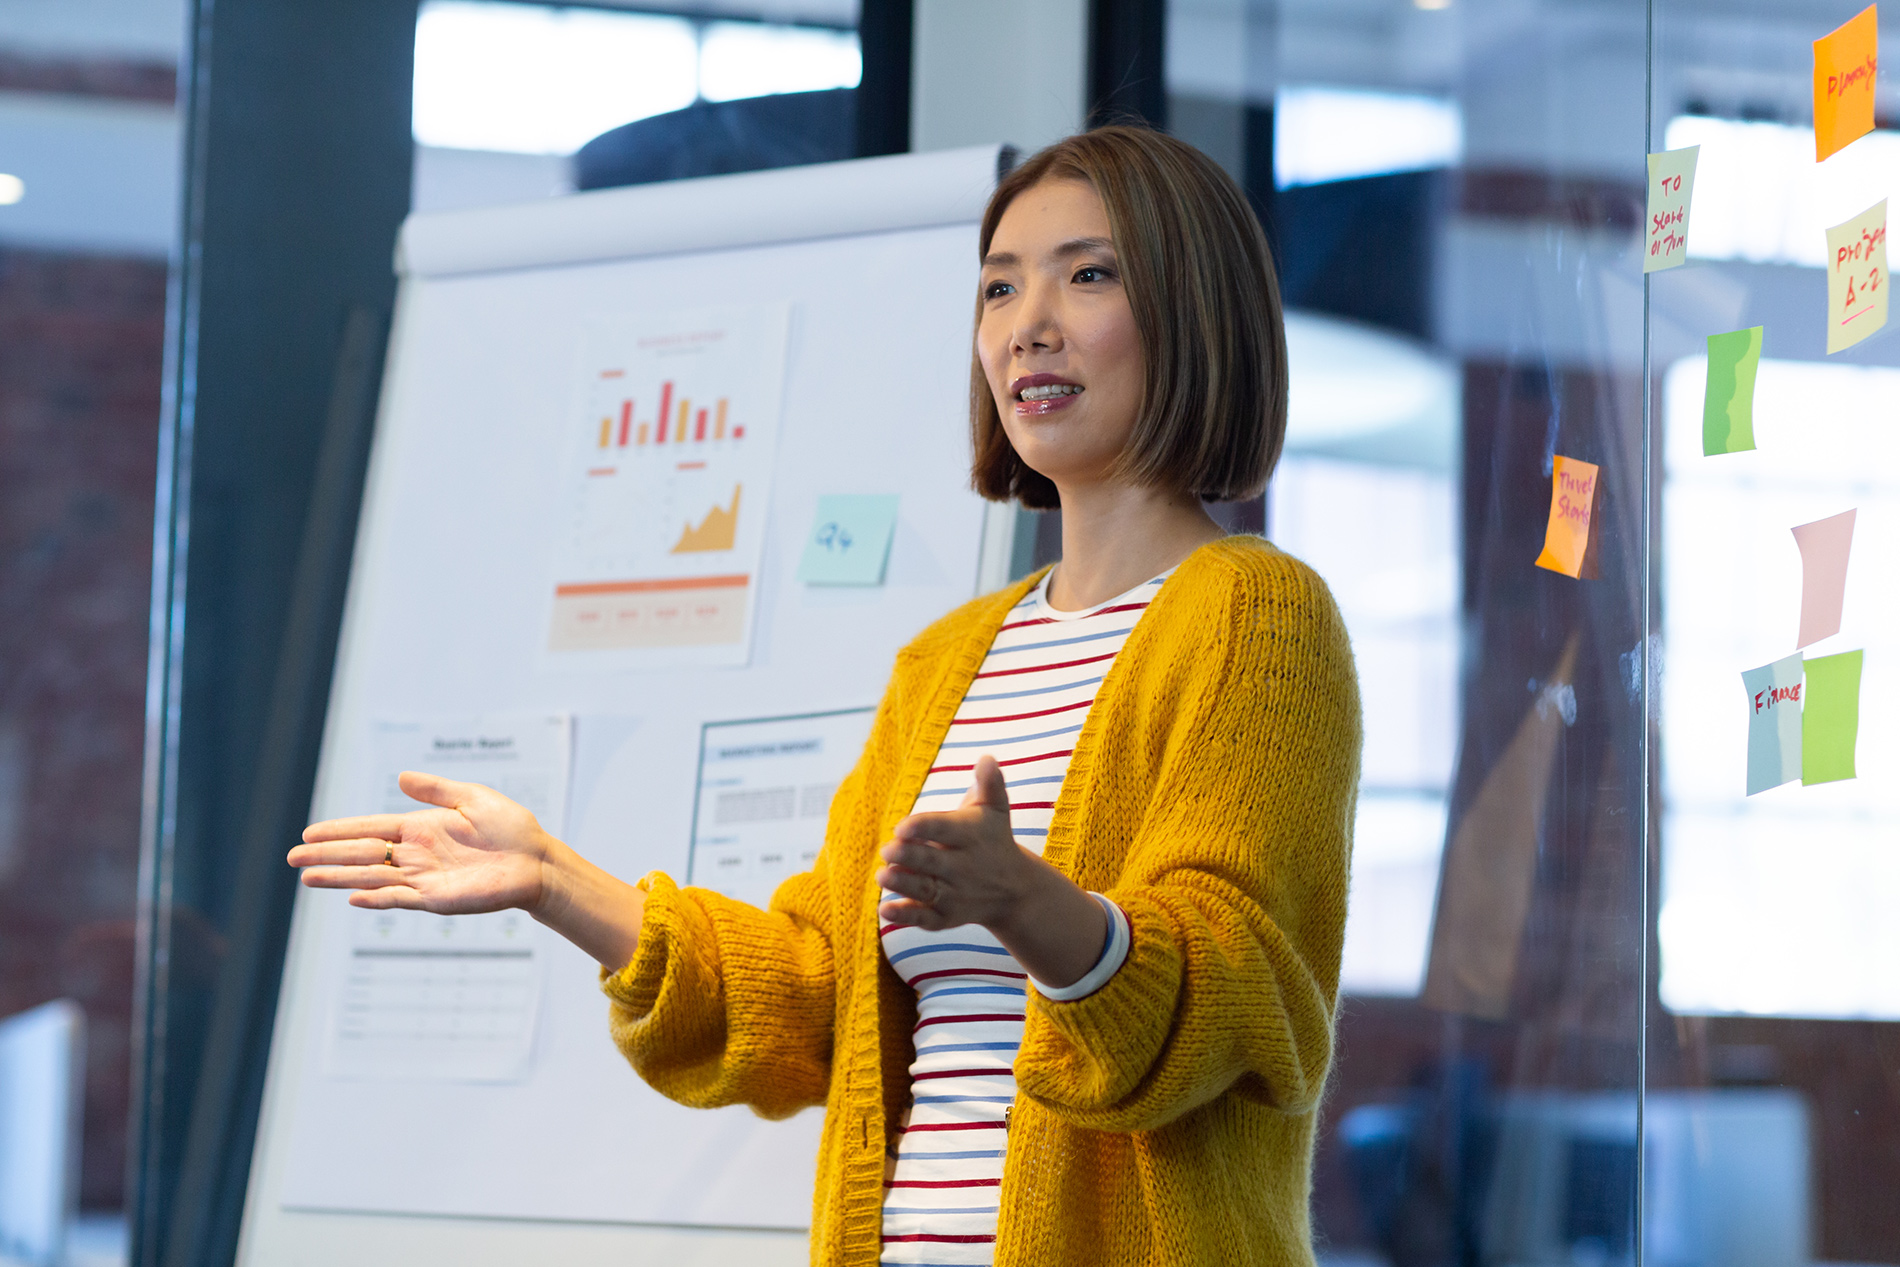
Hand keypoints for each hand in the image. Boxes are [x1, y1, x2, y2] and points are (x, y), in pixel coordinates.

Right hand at [288, 771, 553, 915]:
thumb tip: (400, 776)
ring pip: (372, 877)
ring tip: (307, 877)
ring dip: (339, 878)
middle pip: (362, 854)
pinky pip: (400, 899)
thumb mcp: (472, 797)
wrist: (537, 860)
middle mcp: (416, 854)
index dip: (340, 830)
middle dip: (327, 855)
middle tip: (292, 857)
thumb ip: (435, 790)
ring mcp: (424, 878)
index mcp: (421, 828)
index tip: (309, 831)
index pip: (370, 828)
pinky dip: (376, 899)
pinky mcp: (437, 899)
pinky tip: (353, 896)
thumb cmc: (511, 828)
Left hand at [876, 755, 1039, 931]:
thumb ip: (989, 784)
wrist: (1015, 890)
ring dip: (903, 885)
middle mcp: (963, 867)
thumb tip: (987, 758)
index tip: (902, 826)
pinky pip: (925, 919)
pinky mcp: (946, 917)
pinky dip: (906, 917)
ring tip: (882, 875)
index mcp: (970, 836)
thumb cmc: (994, 838)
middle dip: (909, 857)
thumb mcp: (995, 810)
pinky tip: (885, 910)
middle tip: (886, 850)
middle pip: (933, 862)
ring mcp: (955, 894)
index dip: (924, 828)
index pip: (945, 830)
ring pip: (926, 891)